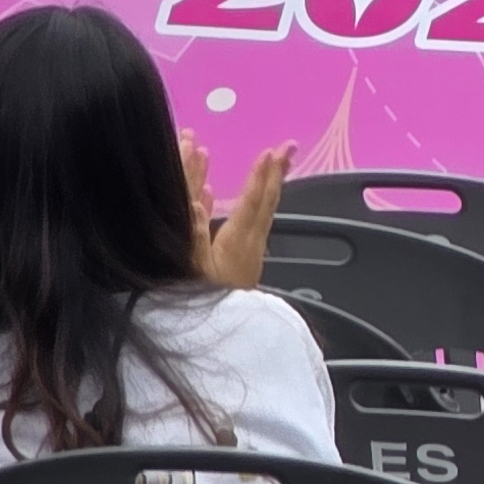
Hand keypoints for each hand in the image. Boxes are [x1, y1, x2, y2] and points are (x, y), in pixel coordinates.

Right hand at [180, 136, 290, 290]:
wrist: (223, 336)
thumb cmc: (204, 305)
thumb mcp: (194, 272)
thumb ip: (195, 236)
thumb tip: (198, 200)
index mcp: (238, 243)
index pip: (252, 203)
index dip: (259, 177)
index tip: (269, 153)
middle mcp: (250, 244)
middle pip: (266, 202)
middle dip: (276, 172)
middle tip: (289, 147)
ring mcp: (250, 252)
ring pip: (263, 211)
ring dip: (268, 184)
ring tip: (276, 164)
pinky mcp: (246, 261)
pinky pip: (252, 223)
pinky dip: (251, 204)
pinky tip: (239, 199)